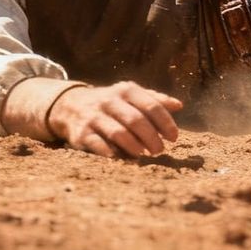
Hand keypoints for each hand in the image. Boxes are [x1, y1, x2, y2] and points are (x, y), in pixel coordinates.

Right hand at [48, 81, 182, 158]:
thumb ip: (154, 100)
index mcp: (126, 90)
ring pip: (118, 132)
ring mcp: (94, 116)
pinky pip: (98, 145)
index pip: (151, 105)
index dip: (165, 122)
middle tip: (160, 150)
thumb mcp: (130, 95)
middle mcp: (110, 100)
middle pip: (136, 120)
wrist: (71, 105)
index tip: (174, 137)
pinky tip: (121, 159)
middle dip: (151, 137)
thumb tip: (179, 105)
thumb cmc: (111, 103)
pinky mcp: (81, 133)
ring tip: (144, 156)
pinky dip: (111, 153)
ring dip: (134, 146)